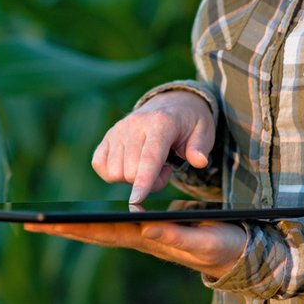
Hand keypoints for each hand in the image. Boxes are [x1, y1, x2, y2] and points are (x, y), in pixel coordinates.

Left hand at [23, 220, 246, 277]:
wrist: (238, 252)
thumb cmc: (224, 246)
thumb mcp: (205, 240)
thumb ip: (177, 236)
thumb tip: (145, 227)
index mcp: (148, 239)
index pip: (103, 232)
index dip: (74, 227)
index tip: (46, 223)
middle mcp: (138, 239)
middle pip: (92, 233)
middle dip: (60, 228)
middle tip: (27, 223)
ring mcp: (141, 236)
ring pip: (98, 231)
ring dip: (69, 226)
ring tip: (39, 222)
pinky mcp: (147, 230)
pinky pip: (110, 226)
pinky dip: (89, 222)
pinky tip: (75, 219)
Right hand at [93, 90, 214, 202]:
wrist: (171, 103)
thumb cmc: (188, 122)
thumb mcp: (204, 131)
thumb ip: (200, 147)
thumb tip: (199, 161)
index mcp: (161, 122)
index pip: (149, 157)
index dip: (143, 181)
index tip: (136, 200)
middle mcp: (135, 124)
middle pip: (131, 171)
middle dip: (149, 182)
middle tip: (164, 170)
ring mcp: (118, 130)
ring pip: (115, 172)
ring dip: (132, 178)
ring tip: (149, 165)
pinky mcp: (107, 136)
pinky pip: (99, 165)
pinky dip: (113, 173)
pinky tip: (131, 164)